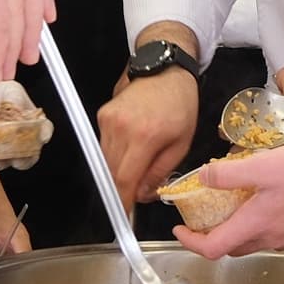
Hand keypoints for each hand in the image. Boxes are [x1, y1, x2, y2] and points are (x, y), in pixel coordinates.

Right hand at [96, 69, 197, 205]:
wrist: (166, 69)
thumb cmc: (180, 105)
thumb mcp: (181, 143)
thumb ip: (160, 172)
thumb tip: (142, 194)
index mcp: (145, 136)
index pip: (124, 178)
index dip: (122, 200)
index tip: (123, 214)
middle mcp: (121, 127)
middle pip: (109, 172)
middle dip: (120, 188)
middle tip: (133, 195)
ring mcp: (107, 120)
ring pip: (104, 160)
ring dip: (116, 172)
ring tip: (135, 170)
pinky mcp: (102, 114)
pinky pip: (103, 145)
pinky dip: (114, 155)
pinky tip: (130, 150)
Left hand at [172, 145, 283, 258]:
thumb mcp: (263, 165)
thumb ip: (229, 173)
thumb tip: (203, 178)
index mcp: (255, 225)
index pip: (211, 248)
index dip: (190, 242)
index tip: (180, 230)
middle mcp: (270, 239)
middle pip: (231, 247)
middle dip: (212, 235)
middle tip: (203, 214)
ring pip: (252, 240)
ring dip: (236, 228)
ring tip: (232, 202)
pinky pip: (271, 233)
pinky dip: (257, 222)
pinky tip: (264, 198)